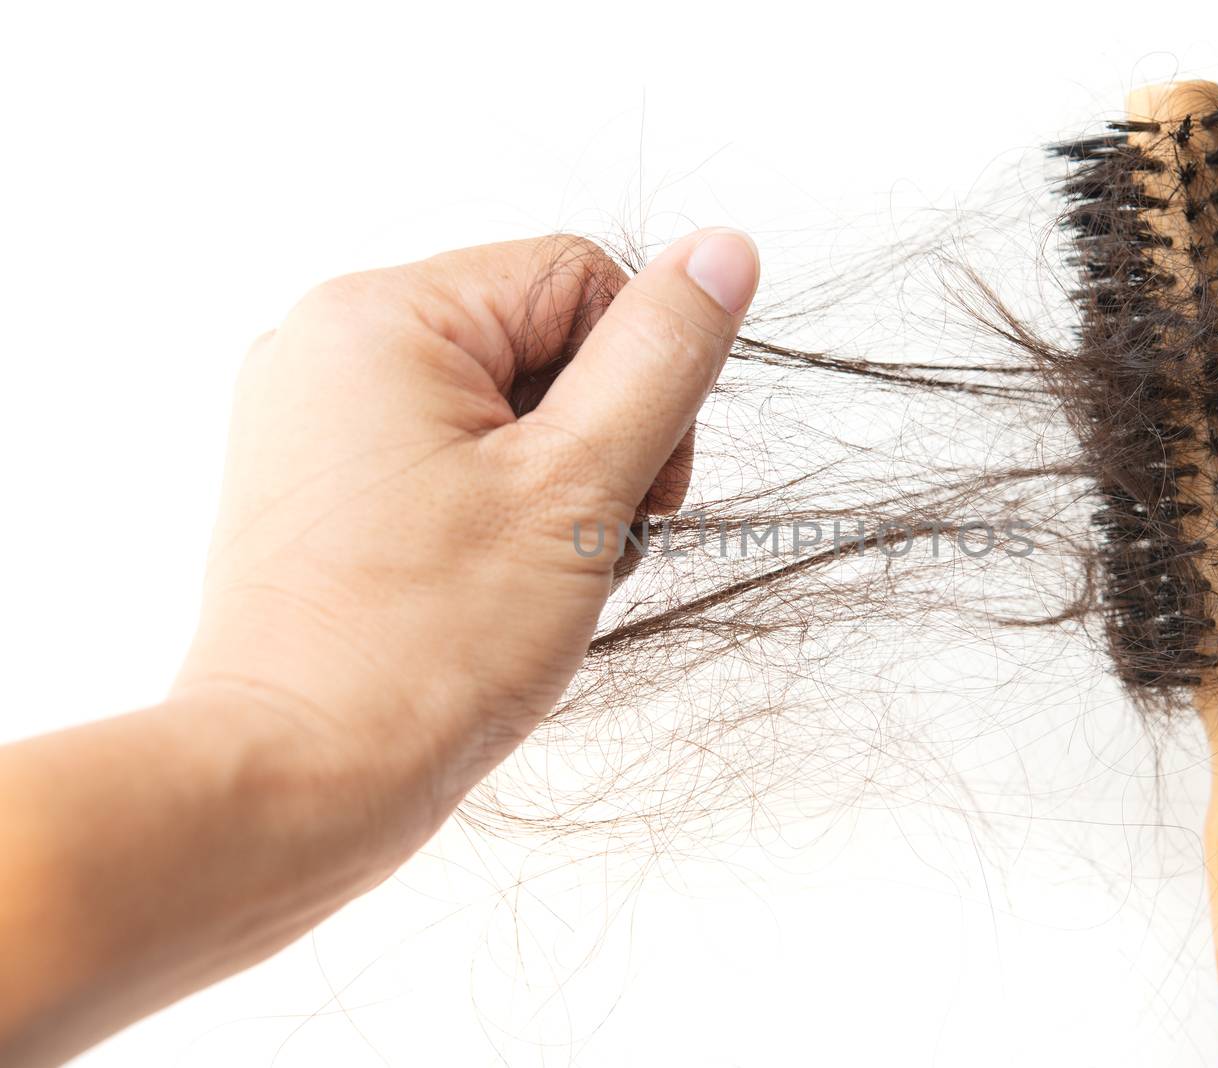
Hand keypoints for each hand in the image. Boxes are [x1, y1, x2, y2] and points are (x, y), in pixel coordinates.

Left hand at [175, 228, 758, 859]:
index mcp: (379, 315)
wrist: (296, 785)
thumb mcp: (576, 487)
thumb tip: (724, 251)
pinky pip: (448, 457)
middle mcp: (329, 346)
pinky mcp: (319, 486)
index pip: (581, 280)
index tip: (634, 493)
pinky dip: (499, 512)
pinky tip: (492, 586)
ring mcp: (315, 420)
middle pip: (541, 342)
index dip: (641, 381)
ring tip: (531, 579)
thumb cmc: (426, 645)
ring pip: (503, 408)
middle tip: (583, 546)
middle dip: (595, 442)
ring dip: (554, 486)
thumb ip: (662, 359)